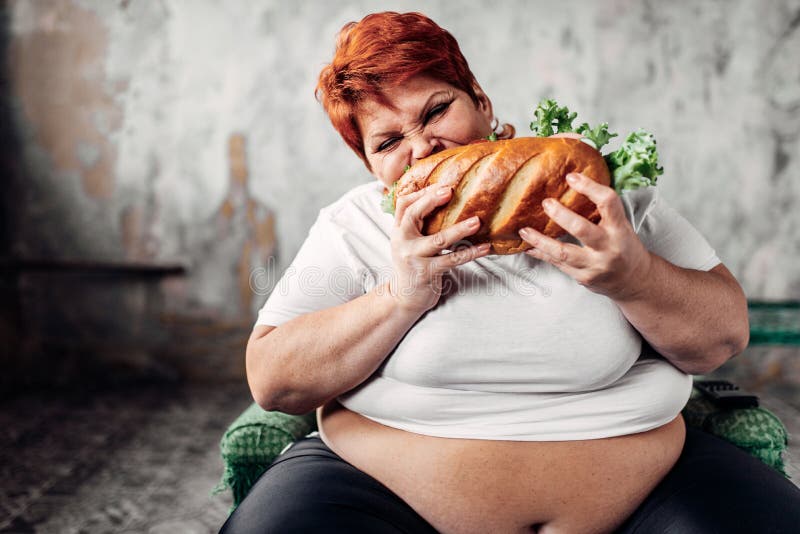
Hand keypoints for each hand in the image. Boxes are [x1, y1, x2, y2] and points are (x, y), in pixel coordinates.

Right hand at [390, 184, 490, 312]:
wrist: (404, 298)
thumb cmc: (414, 265)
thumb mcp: (409, 242)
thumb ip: (418, 224)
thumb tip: (440, 197)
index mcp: (399, 231)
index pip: (404, 204)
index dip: (422, 192)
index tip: (442, 185)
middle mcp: (402, 242)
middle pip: (414, 215)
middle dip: (432, 200)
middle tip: (451, 191)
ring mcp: (413, 258)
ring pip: (438, 239)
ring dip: (459, 229)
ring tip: (477, 221)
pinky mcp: (426, 273)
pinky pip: (451, 260)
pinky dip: (470, 253)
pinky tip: (484, 248)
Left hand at [517, 172, 651, 299]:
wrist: (634, 281)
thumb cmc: (625, 247)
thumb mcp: (622, 226)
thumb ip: (602, 211)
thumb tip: (574, 185)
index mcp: (620, 229)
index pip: (608, 203)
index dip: (590, 187)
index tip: (572, 177)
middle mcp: (608, 248)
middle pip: (581, 229)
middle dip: (561, 215)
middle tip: (546, 203)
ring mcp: (594, 265)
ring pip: (563, 252)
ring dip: (540, 240)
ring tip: (524, 230)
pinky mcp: (583, 277)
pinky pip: (557, 264)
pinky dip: (541, 253)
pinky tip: (528, 246)